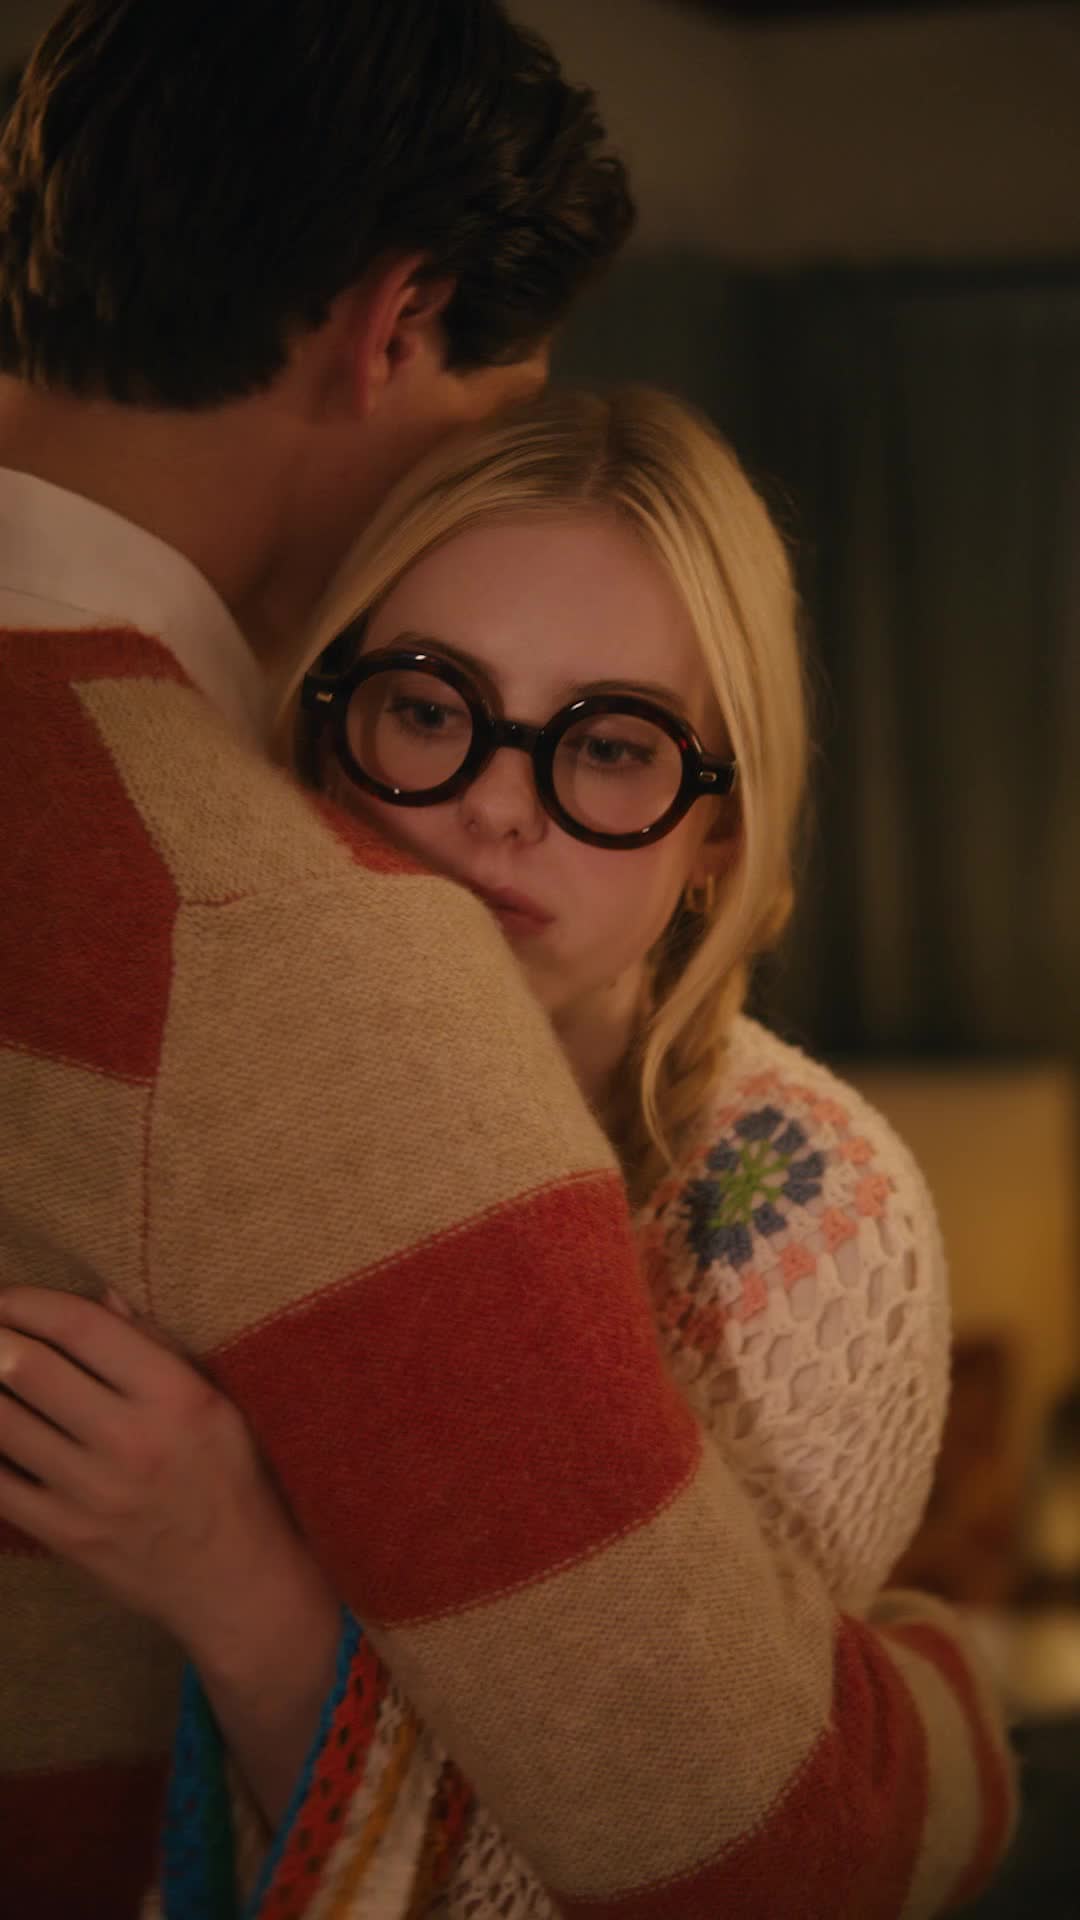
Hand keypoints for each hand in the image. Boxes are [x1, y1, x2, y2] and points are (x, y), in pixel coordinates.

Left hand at [0, 1285, 305, 1659]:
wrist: (235, 1583)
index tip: (4, 1296)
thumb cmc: (232, 1479)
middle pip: (29, 1368)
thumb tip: (102, 1299)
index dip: (29, 1302)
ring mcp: (91, 1493)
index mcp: (175, 1396)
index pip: (82, 1328)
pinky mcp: (64, 1535)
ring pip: (2, 1423)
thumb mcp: (217, 1402)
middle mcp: (130, 1439)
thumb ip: (159, 1348)